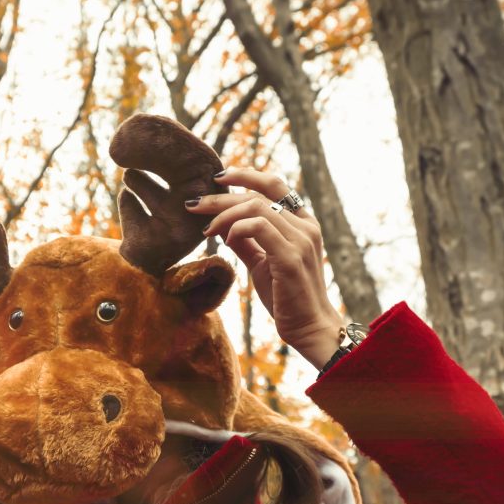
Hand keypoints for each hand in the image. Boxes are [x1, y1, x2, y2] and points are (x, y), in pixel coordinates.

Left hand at [185, 168, 344, 369]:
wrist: (309, 328)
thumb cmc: (287, 298)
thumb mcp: (263, 264)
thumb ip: (247, 242)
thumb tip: (224, 226)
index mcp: (303, 224)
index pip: (275, 185)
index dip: (246, 175)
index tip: (218, 178)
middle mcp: (306, 227)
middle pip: (259, 195)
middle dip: (221, 196)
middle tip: (193, 204)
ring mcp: (301, 240)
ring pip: (256, 207)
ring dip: (224, 214)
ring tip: (206, 229)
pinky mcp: (291, 257)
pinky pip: (260, 227)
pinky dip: (237, 228)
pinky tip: (226, 241)